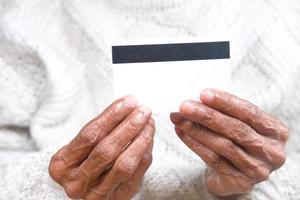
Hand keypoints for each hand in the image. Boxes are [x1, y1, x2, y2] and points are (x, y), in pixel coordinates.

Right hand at [49, 96, 154, 199]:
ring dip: (140, 139)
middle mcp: (76, 183)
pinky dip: (145, 152)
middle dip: (128, 126)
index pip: (89, 136)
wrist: (86, 189)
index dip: (111, 117)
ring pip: (124, 164)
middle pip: (106, 150)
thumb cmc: (83, 161)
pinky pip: (136, 173)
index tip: (128, 102)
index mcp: (61, 165)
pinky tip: (149, 137)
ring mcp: (97, 194)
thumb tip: (127, 104)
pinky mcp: (117, 198)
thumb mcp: (80, 145)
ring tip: (149, 122)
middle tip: (143, 110)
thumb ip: (101, 127)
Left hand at [170, 89, 287, 196]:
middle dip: (208, 115)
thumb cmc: (238, 141)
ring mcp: (257, 169)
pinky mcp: (241, 181)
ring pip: (223, 145)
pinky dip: (195, 144)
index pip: (250, 112)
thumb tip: (197, 99)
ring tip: (179, 118)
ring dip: (197, 129)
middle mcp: (271, 151)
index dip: (226, 102)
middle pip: (236, 129)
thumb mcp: (242, 124)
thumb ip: (228, 112)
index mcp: (275, 130)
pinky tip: (182, 133)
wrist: (236, 174)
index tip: (204, 94)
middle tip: (185, 106)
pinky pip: (213, 159)